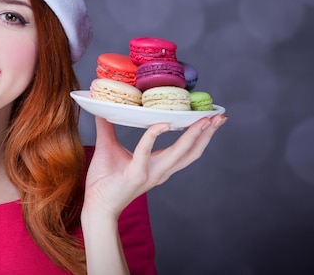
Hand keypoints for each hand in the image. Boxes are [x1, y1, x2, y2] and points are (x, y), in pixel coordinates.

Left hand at [83, 113, 226, 218]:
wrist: (95, 205)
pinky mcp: (135, 175)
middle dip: (207, 133)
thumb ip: (107, 128)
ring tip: (203, 120)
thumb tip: (103, 108)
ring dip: (192, 135)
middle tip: (218, 116)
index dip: (201, 134)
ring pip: (178, 153)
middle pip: (191, 152)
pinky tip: (162, 125)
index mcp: (158, 165)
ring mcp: (150, 174)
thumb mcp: (108, 147)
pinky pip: (145, 153)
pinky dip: (154, 137)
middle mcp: (159, 171)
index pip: (186, 149)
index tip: (211, 118)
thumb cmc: (103, 180)